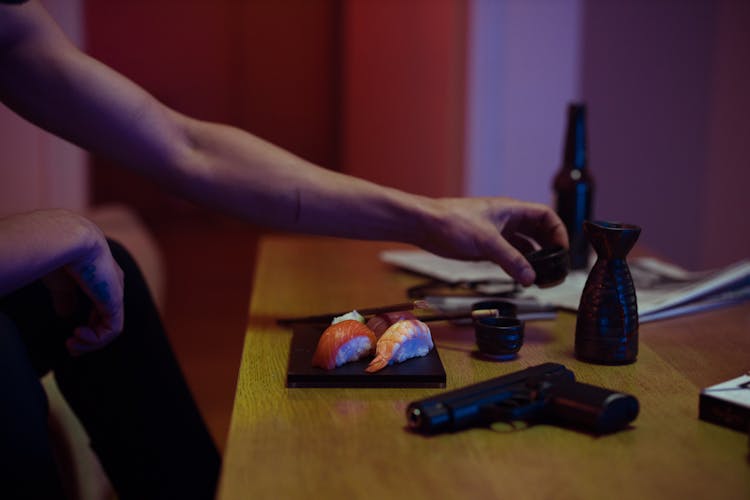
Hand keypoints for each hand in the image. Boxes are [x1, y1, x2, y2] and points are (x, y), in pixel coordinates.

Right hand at [61, 234, 124, 355]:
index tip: (70, 337)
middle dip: (90, 339)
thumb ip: (67, 298)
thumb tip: (66, 314)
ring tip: (72, 343)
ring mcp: (116, 294)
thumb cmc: (59, 256)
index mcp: (102, 278)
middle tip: (72, 348)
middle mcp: (113, 285)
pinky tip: (78, 334)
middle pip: (108, 320)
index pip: (102, 308)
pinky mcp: (115, 301)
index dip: (89, 327)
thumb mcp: (62, 282)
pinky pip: (112, 330)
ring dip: (91, 343)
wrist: (68, 240)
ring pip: (110, 328)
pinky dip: (95, 340)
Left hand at [420, 197, 568, 285]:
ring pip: (523, 244)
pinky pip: (508, 253)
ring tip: (540, 276)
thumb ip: (511, 260)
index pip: (545, 216)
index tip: (563, 251)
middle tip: (556, 268)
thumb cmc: (452, 223)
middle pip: (537, 231)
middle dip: (549, 248)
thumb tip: (531, 278)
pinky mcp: (484, 244)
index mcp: (511, 210)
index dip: (558, 232)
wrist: (424, 225)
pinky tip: (519, 276)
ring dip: (533, 258)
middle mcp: (506, 219)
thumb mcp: (486, 243)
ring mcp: (495, 232)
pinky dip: (516, 264)